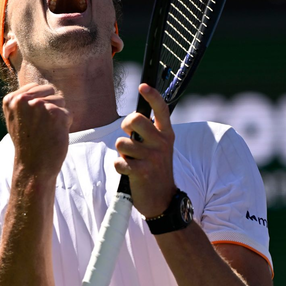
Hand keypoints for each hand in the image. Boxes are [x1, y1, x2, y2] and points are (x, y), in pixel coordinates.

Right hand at [3, 83, 71, 178]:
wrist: (33, 166)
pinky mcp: (57, 113)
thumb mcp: (16, 118)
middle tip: (41, 127)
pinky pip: (68, 113)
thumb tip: (43, 87)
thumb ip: (24, 101)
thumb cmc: (27, 143)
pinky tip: (54, 135)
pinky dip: (65, 125)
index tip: (33, 121)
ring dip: (58, 116)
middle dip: (50, 106)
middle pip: (50, 91)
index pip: (36, 87)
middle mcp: (24, 100)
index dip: (40, 103)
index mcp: (11, 99)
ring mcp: (40, 106)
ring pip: (60, 101)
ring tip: (47, 131)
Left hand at [114, 84, 176, 218]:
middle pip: (136, 120)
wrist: (163, 199)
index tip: (143, 86)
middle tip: (128, 134)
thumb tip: (134, 117)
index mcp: (167, 134)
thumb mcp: (160, 147)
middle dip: (126, 125)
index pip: (161, 109)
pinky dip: (120, 166)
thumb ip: (151, 132)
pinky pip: (119, 161)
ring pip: (122, 143)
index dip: (152, 96)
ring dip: (122, 152)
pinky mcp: (142, 172)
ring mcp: (153, 158)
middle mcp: (162, 143)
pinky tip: (129, 171)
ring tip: (132, 160)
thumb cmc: (157, 169)